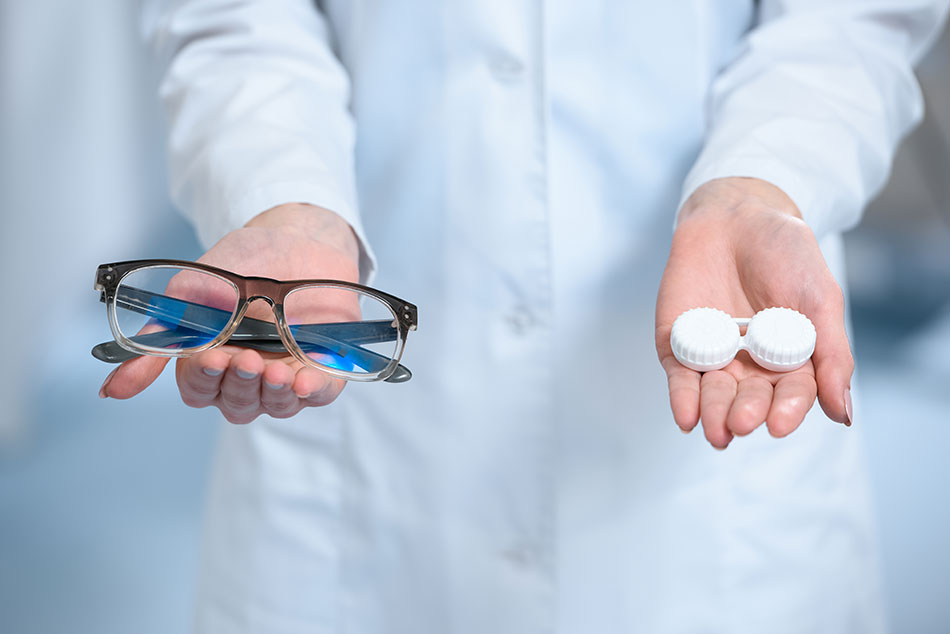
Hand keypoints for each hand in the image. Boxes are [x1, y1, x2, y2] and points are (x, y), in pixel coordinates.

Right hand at [98, 203, 360, 423]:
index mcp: (212, 361)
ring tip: (274, 370)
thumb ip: (159, 339)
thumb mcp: (192, 293)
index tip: (211, 357)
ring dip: (271, 392)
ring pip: (274, 406)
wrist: (296, 236)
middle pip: (235, 404)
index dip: (202, 379)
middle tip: (244, 358)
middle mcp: (248, 376)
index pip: (199, 390)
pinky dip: (312, 392)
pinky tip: (303, 381)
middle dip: (238, 384)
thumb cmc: (243, 263)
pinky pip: (320, 395)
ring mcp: (287, 375)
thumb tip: (111, 392)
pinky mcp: (325, 368)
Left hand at [655, 178, 853, 448]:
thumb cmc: (786, 255)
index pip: (790, 395)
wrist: (735, 216)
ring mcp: (713, 358)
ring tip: (716, 430)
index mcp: (790, 361)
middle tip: (742, 423)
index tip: (779, 424)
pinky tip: (687, 417)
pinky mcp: (678, 346)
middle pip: (749, 400)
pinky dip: (683, 400)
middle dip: (746, 413)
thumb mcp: (818, 300)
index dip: (787, 411)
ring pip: (713, 396)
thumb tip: (844, 414)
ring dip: (714, 414)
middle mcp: (751, 367)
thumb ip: (830, 355)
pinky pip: (681, 379)